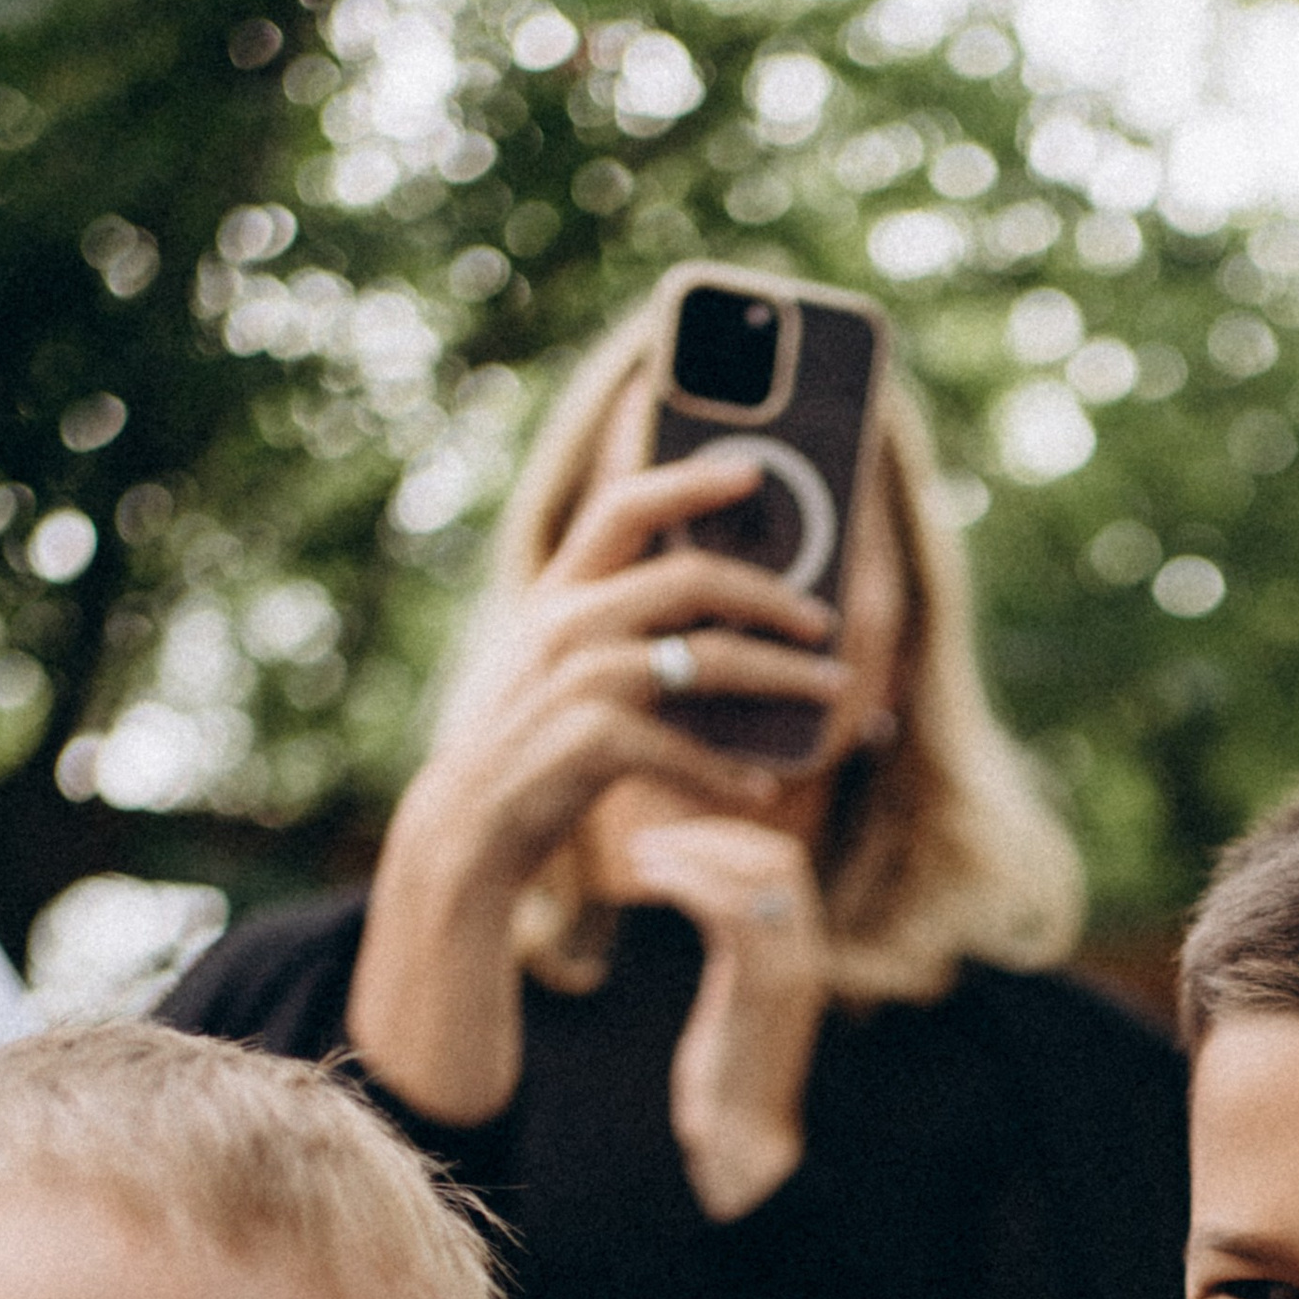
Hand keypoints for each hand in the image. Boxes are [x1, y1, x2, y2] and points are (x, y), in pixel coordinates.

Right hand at [347, 407, 848, 1127]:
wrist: (466, 827)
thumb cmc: (525, 745)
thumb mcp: (553, 667)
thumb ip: (613, 630)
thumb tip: (717, 625)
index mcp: (559, 594)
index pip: (624, 506)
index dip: (690, 481)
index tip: (752, 471)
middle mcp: (570, 623)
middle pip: (694, 576)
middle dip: (773, 594)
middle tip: (822, 620)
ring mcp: (583, 680)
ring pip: (714, 659)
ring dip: (785, 675)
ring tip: (832, 690)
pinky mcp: (596, 743)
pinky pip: (691, 751)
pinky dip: (731, 773)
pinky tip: (760, 789)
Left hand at [590, 785, 830, 1222]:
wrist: (746, 1147)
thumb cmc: (730, 1086)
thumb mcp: (736, 1005)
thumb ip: (736, 958)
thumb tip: (712, 917)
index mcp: (802, 952)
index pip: (783, 863)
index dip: (730, 838)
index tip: (677, 839)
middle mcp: (805, 953)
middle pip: (778, 856)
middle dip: (712, 836)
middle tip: (653, 840)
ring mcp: (790, 969)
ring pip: (755, 874)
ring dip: (693, 853)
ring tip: (640, 856)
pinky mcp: (762, 989)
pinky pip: (730, 911)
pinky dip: (687, 884)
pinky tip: (648, 884)